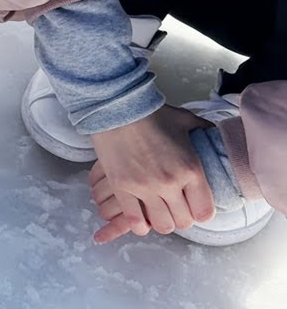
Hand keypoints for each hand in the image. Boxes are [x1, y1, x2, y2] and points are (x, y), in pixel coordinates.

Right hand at [87, 105, 215, 243]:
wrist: (118, 107)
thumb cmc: (152, 114)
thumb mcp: (186, 121)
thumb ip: (204, 131)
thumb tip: (214, 135)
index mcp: (191, 169)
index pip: (205, 212)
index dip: (200, 212)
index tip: (194, 206)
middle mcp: (170, 183)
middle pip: (183, 221)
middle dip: (181, 218)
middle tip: (174, 208)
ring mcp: (145, 187)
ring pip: (161, 224)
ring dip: (161, 221)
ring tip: (157, 212)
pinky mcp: (122, 188)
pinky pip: (134, 219)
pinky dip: (139, 224)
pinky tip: (140, 217)